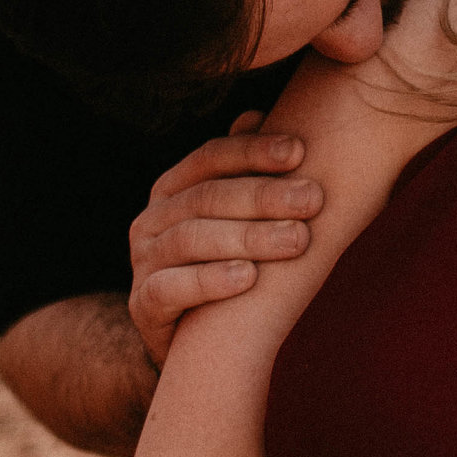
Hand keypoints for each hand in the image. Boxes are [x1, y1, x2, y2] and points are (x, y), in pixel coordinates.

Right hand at [127, 109, 324, 363]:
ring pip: (191, 239)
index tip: (300, 151)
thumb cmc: (224, 264)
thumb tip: (256, 116)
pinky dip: (210, 281)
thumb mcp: (234, 217)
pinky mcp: (143, 306)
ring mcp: (142, 262)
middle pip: (206, 197)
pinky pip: (170, 288)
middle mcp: (151, 220)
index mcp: (172, 189)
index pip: (209, 157)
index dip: (253, 151)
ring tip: (296, 240)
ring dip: (248, 237)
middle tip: (313, 200)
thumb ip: (243, 171)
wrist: (189, 340)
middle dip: (264, 196)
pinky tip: (248, 278)